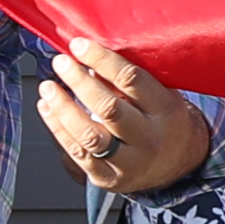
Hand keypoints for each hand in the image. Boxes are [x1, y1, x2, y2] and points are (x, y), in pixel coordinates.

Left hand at [43, 39, 206, 189]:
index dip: (102, 60)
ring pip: (89, 135)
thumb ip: (129, 80)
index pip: (131, 80)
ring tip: (47, 87)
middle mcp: (148, 138)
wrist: (178, 166)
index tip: (78, 45)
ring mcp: (128, 162)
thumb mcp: (160, 95)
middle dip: (79, 83)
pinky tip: (47, 108)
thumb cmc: (162, 119)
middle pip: (109, 109)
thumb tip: (89, 54)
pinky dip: (57, 128)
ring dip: (63, 108)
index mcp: (164, 110)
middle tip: (61, 63)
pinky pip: (77, 153)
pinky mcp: (108, 178)